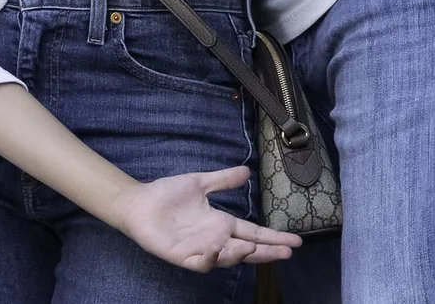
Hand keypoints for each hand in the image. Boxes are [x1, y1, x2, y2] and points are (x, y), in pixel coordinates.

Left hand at [111, 167, 299, 268]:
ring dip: (240, 254)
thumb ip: (223, 179)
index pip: (254, 232)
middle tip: (287, 252)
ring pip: (227, 258)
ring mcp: (200, 249)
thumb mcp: (199, 183)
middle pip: (248, 249)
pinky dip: (209, 259)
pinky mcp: (183, 256)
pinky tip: (215, 249)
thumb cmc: (167, 195)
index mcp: (222, 224)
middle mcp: (216, 239)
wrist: (138, 202)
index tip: (296, 241)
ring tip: (253, 246)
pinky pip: (200, 263)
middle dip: (267, 252)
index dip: (274, 238)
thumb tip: (247, 171)